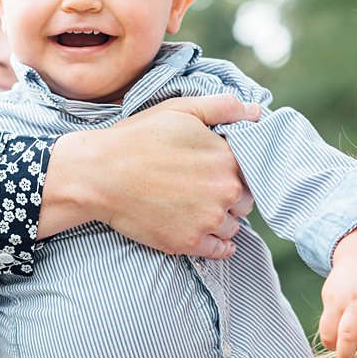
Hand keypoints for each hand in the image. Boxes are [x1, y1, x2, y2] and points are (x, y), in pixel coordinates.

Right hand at [41, 94, 258, 258]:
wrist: (99, 175)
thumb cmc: (138, 138)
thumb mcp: (181, 109)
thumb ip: (224, 107)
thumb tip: (257, 112)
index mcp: (227, 158)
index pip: (252, 171)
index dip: (236, 170)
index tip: (218, 169)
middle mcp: (224, 192)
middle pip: (245, 200)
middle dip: (232, 195)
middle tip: (206, 188)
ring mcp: (207, 220)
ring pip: (233, 225)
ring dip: (223, 219)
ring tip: (199, 208)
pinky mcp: (189, 243)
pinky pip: (221, 250)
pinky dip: (219, 244)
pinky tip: (207, 233)